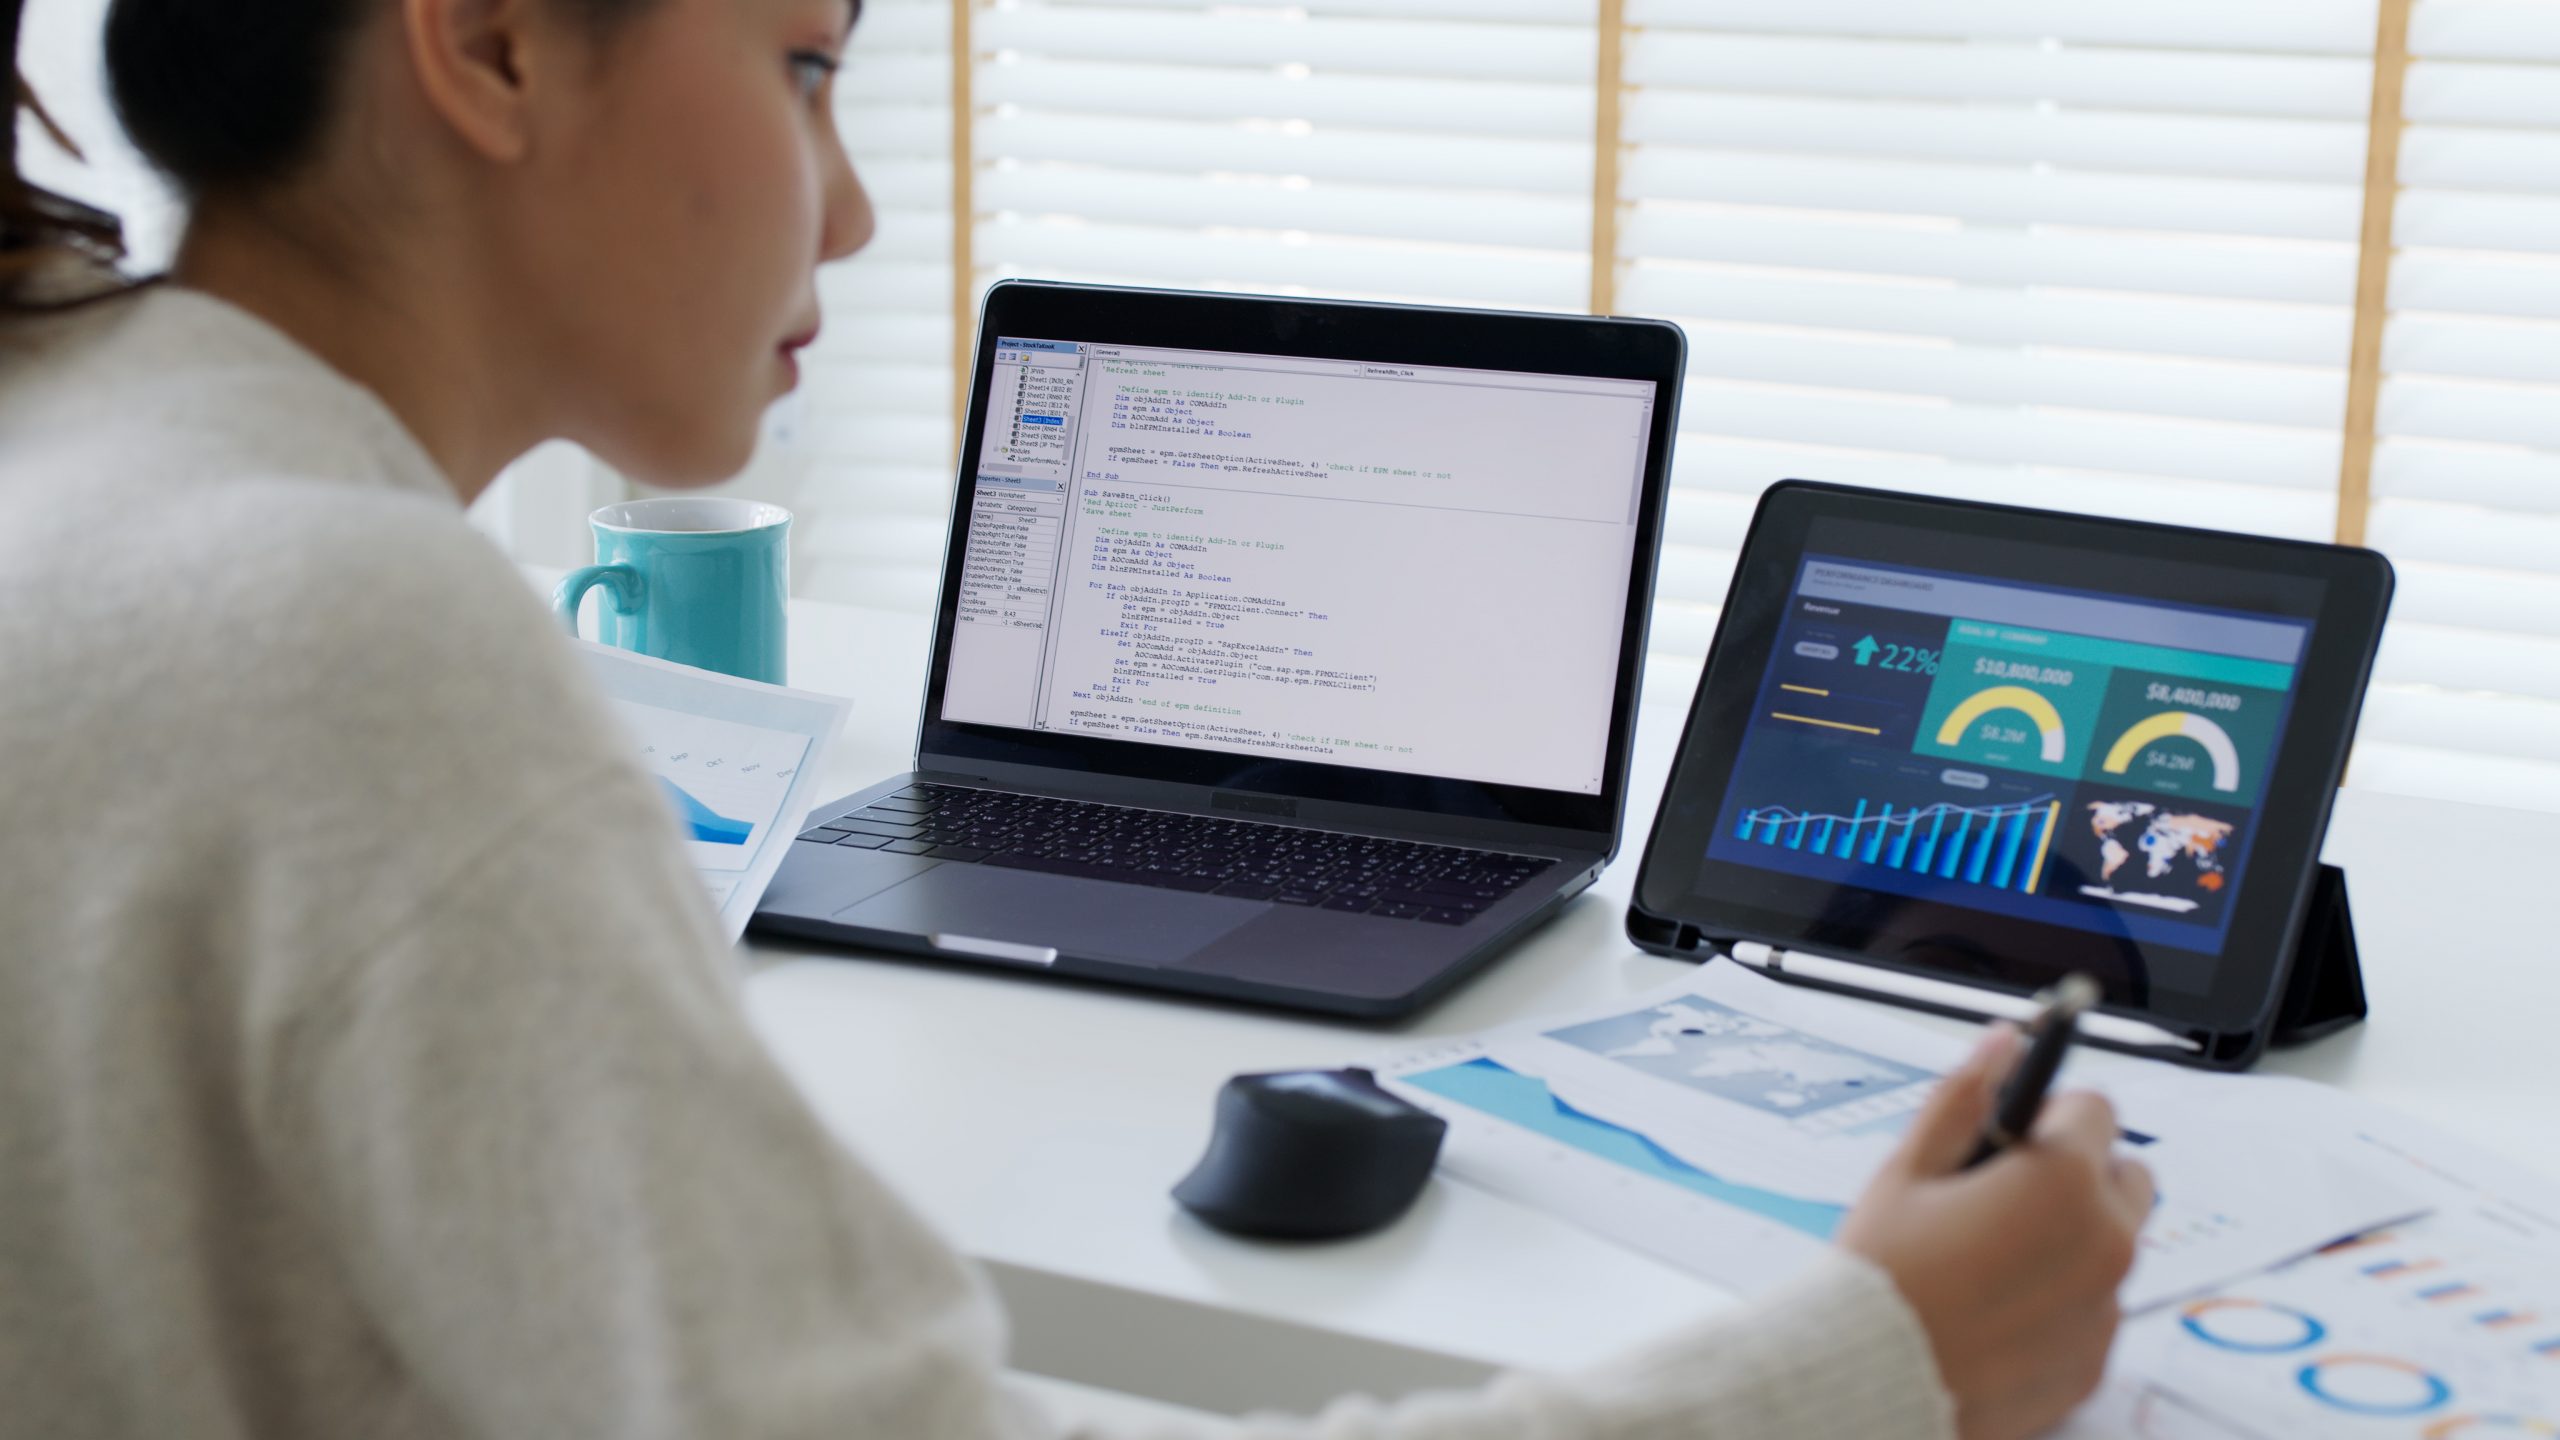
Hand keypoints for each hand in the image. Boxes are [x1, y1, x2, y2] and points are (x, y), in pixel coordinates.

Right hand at [1838, 1027, 2155, 1439]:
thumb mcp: (1907, 1170)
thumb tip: (2004, 1040)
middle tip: (2001, 1195)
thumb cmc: (1881, 1276)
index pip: (2096, 1108)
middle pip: (2125, 1175)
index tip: (2009, 1137)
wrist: (1870, 1386)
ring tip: (1990, 1259)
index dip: (2047, 1114)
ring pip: (2112, 1244)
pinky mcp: (2095, 1361)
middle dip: (2076, 1173)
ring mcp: (2106, 1308)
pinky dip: (2062, 1299)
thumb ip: (1965, 1097)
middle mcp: (2105, 1242)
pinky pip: (2096, 1308)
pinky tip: (1997, 1308)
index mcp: (2063, 1181)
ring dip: (2072, 1237)